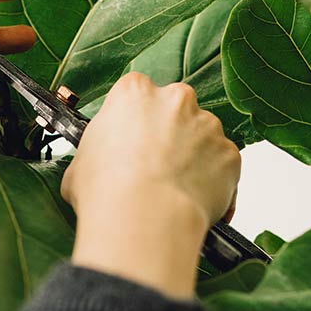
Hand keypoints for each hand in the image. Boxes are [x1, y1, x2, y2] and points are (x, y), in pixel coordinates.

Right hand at [61, 73, 240, 300]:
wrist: (142, 219)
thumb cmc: (107, 190)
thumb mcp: (81, 161)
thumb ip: (99, 150)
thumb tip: (99, 163)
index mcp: (135, 91)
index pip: (137, 94)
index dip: (135, 120)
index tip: (133, 140)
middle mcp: (176, 99)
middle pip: (176, 110)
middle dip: (169, 133)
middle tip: (154, 165)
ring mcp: (208, 125)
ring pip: (203, 137)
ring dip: (193, 157)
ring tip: (174, 191)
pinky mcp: (230, 154)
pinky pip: (223, 167)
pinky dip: (214, 182)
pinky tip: (194, 203)